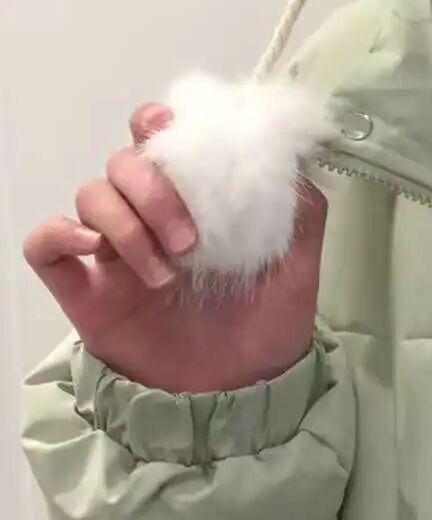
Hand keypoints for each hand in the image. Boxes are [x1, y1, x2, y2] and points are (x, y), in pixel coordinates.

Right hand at [22, 102, 326, 393]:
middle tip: (191, 239)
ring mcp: (112, 254)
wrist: (241, 397)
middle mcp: (148, 218)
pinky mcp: (84, 293)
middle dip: (154, 188)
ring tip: (166, 272)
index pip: (160, 137)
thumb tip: (292, 157)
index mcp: (195, 200)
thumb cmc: (268, 326)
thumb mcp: (299, 266)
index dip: (160, 123)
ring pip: (90, 195)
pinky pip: (44, 245)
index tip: (179, 131)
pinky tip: (95, 251)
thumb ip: (300, 210)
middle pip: (122, 162)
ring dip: (125, 223)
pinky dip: (59, 234)